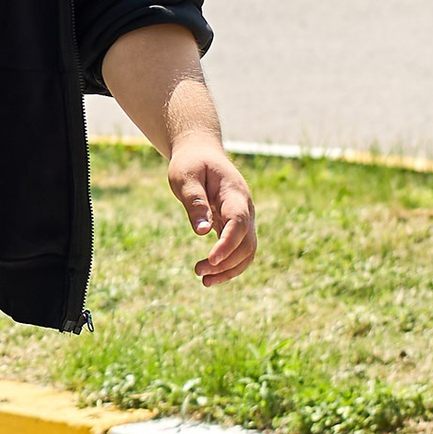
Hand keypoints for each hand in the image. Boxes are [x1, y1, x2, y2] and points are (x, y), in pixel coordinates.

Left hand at [167, 129, 256, 284]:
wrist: (201, 153)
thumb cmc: (191, 163)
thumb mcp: (185, 177)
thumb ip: (194, 202)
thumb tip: (202, 232)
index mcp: (234, 193)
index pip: (239, 222)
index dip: (228, 243)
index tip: (211, 259)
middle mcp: (245, 208)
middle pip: (247, 242)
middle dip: (226, 262)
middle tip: (198, 271)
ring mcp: (243, 218)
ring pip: (247, 251)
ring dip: (229, 269)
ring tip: (204, 280)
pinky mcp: (235, 226)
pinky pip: (239, 251)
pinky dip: (228, 266)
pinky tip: (209, 276)